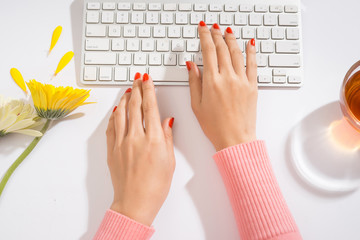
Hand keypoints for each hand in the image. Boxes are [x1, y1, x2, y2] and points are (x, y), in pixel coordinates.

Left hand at [106, 73, 174, 225]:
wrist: (135, 202)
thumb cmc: (155, 186)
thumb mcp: (169, 161)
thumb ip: (167, 137)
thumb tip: (166, 121)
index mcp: (154, 140)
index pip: (150, 107)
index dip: (149, 90)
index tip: (147, 80)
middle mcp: (136, 138)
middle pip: (135, 106)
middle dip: (137, 89)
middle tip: (138, 78)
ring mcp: (121, 143)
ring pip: (121, 113)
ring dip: (124, 99)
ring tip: (128, 90)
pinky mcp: (112, 150)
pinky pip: (111, 127)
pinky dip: (114, 115)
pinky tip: (117, 110)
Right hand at [187, 22, 257, 150]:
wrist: (235, 139)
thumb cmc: (215, 126)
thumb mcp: (196, 105)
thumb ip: (194, 82)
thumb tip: (191, 65)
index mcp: (211, 82)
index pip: (208, 51)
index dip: (204, 36)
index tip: (202, 28)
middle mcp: (227, 78)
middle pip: (222, 49)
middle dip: (216, 35)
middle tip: (213, 28)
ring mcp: (242, 81)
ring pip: (237, 53)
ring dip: (231, 39)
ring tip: (227, 31)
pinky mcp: (252, 86)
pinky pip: (253, 64)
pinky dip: (251, 52)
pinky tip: (249, 44)